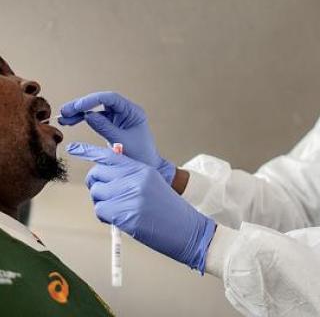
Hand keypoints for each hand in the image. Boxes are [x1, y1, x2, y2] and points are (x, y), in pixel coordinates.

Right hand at [60, 92, 175, 184]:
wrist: (147, 167)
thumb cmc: (140, 155)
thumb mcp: (121, 142)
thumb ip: (105, 128)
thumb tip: (88, 115)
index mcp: (133, 111)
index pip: (111, 98)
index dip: (92, 100)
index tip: (77, 107)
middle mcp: (126, 111)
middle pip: (101, 102)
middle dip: (82, 105)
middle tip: (64, 112)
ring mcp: (118, 117)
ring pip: (96, 109)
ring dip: (79, 112)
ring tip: (63, 119)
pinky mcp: (112, 125)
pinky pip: (95, 118)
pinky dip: (83, 120)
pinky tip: (70, 122)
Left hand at [67, 142, 215, 272]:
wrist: (188, 229)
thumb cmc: (169, 210)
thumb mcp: (152, 184)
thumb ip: (130, 177)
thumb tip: (104, 178)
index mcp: (142, 168)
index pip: (110, 155)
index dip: (88, 151)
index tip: (73, 147)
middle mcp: (135, 178)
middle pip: (97, 175)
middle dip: (96, 187)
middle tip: (107, 198)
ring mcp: (131, 195)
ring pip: (97, 194)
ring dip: (102, 204)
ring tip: (120, 211)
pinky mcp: (127, 214)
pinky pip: (100, 211)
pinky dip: (105, 217)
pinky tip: (121, 220)